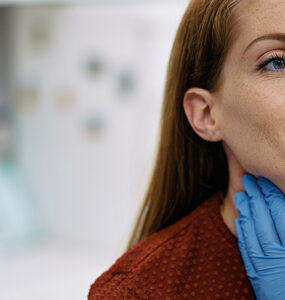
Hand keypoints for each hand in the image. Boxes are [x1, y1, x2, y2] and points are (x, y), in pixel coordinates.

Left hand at [234, 174, 284, 299]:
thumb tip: (281, 209)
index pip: (281, 213)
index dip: (271, 195)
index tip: (265, 183)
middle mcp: (277, 254)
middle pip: (263, 217)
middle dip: (255, 196)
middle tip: (249, 181)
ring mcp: (264, 264)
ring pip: (251, 229)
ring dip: (245, 209)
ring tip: (241, 194)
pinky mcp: (255, 273)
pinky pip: (246, 246)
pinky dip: (242, 230)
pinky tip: (240, 218)